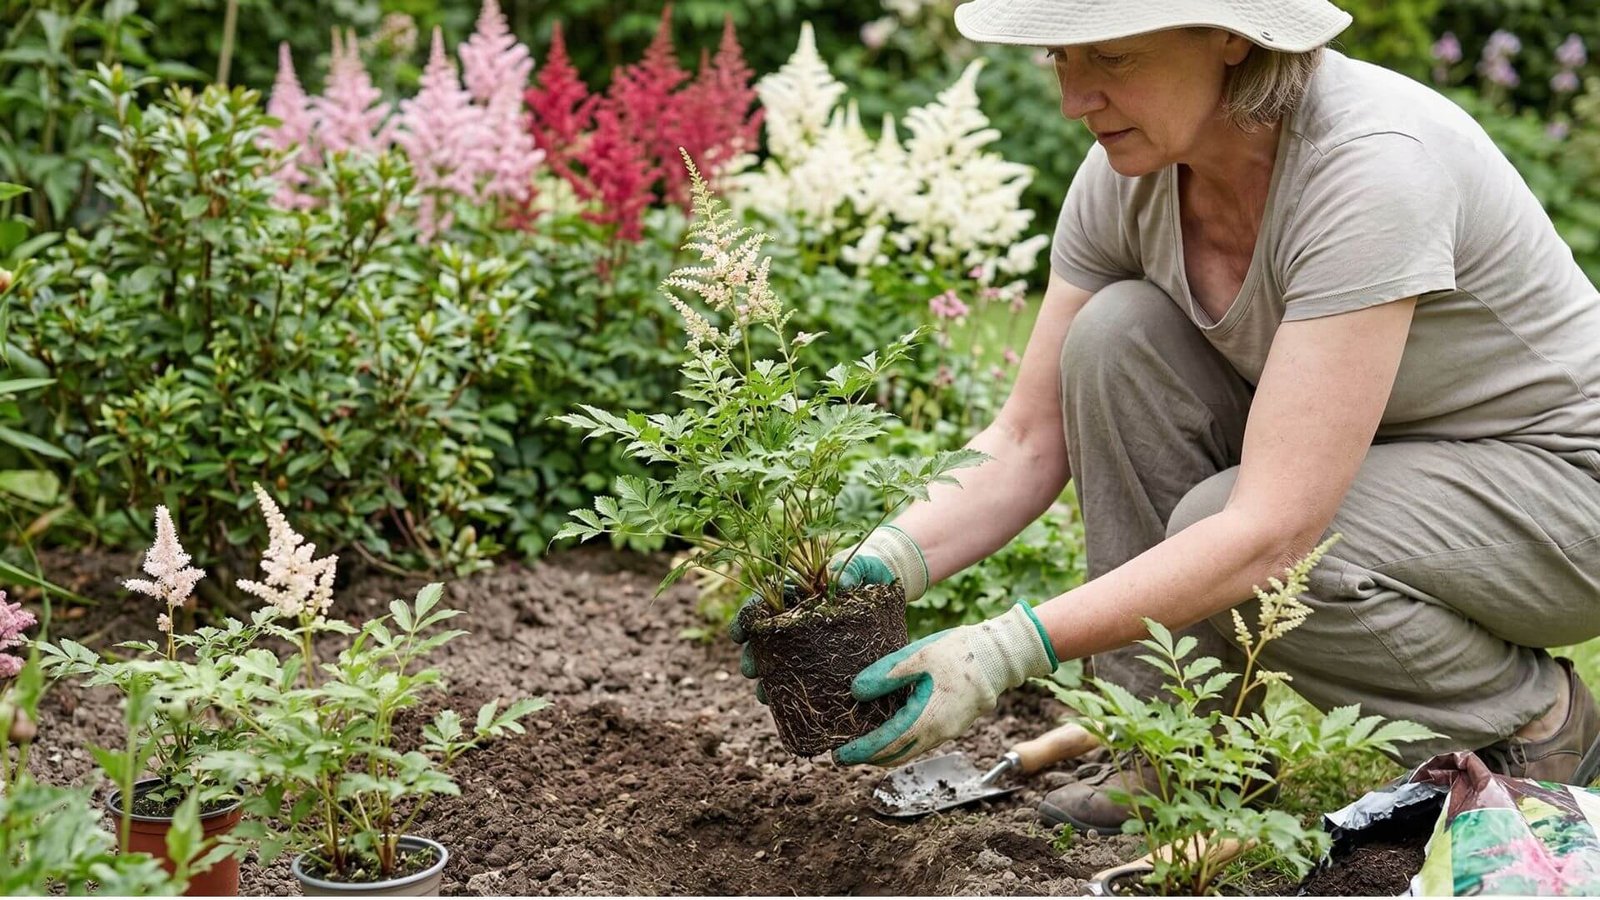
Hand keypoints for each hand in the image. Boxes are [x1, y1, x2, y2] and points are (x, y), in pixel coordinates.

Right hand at [727, 525, 928, 701]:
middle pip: (764, 639)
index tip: (738, 634)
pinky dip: (790, 689)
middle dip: (752, 656)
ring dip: (767, 679)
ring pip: (778, 661)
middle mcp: (796, 618)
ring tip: (764, 695)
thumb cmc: (866, 568)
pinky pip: (803, 674)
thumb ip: (851, 567)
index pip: (761, 604)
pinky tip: (783, 703)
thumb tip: (843, 582)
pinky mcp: (825, 657)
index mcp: (795, 592)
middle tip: (750, 670)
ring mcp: (809, 640)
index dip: (745, 619)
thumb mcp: (859, 563)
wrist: (885, 581)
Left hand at [833, 602, 1058, 766]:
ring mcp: (948, 731)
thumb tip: (856, 691)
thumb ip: (885, 675)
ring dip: (886, 751)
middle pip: (897, 754)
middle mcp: (938, 733)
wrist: (999, 655)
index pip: (887, 743)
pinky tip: (892, 732)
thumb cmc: (959, 653)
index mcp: (927, 719)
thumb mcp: (917, 657)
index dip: (861, 751)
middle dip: (870, 757)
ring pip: (911, 750)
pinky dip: (903, 742)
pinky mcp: (954, 724)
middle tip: (845, 755)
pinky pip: (923, 741)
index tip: (839, 756)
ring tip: (864, 746)